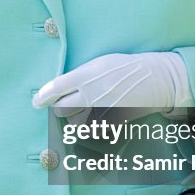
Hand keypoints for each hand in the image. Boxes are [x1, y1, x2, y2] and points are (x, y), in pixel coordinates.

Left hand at [32, 52, 190, 117]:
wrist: (157, 78)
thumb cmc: (127, 67)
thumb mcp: (102, 63)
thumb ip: (81, 75)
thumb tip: (62, 87)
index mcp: (87, 75)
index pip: (56, 88)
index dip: (43, 97)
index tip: (37, 102)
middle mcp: (92, 93)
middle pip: (60, 109)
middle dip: (59, 108)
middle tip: (63, 105)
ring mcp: (102, 110)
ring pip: (74, 122)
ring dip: (74, 118)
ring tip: (84, 111)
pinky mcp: (112, 123)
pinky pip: (91, 130)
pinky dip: (89, 127)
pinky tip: (95, 119)